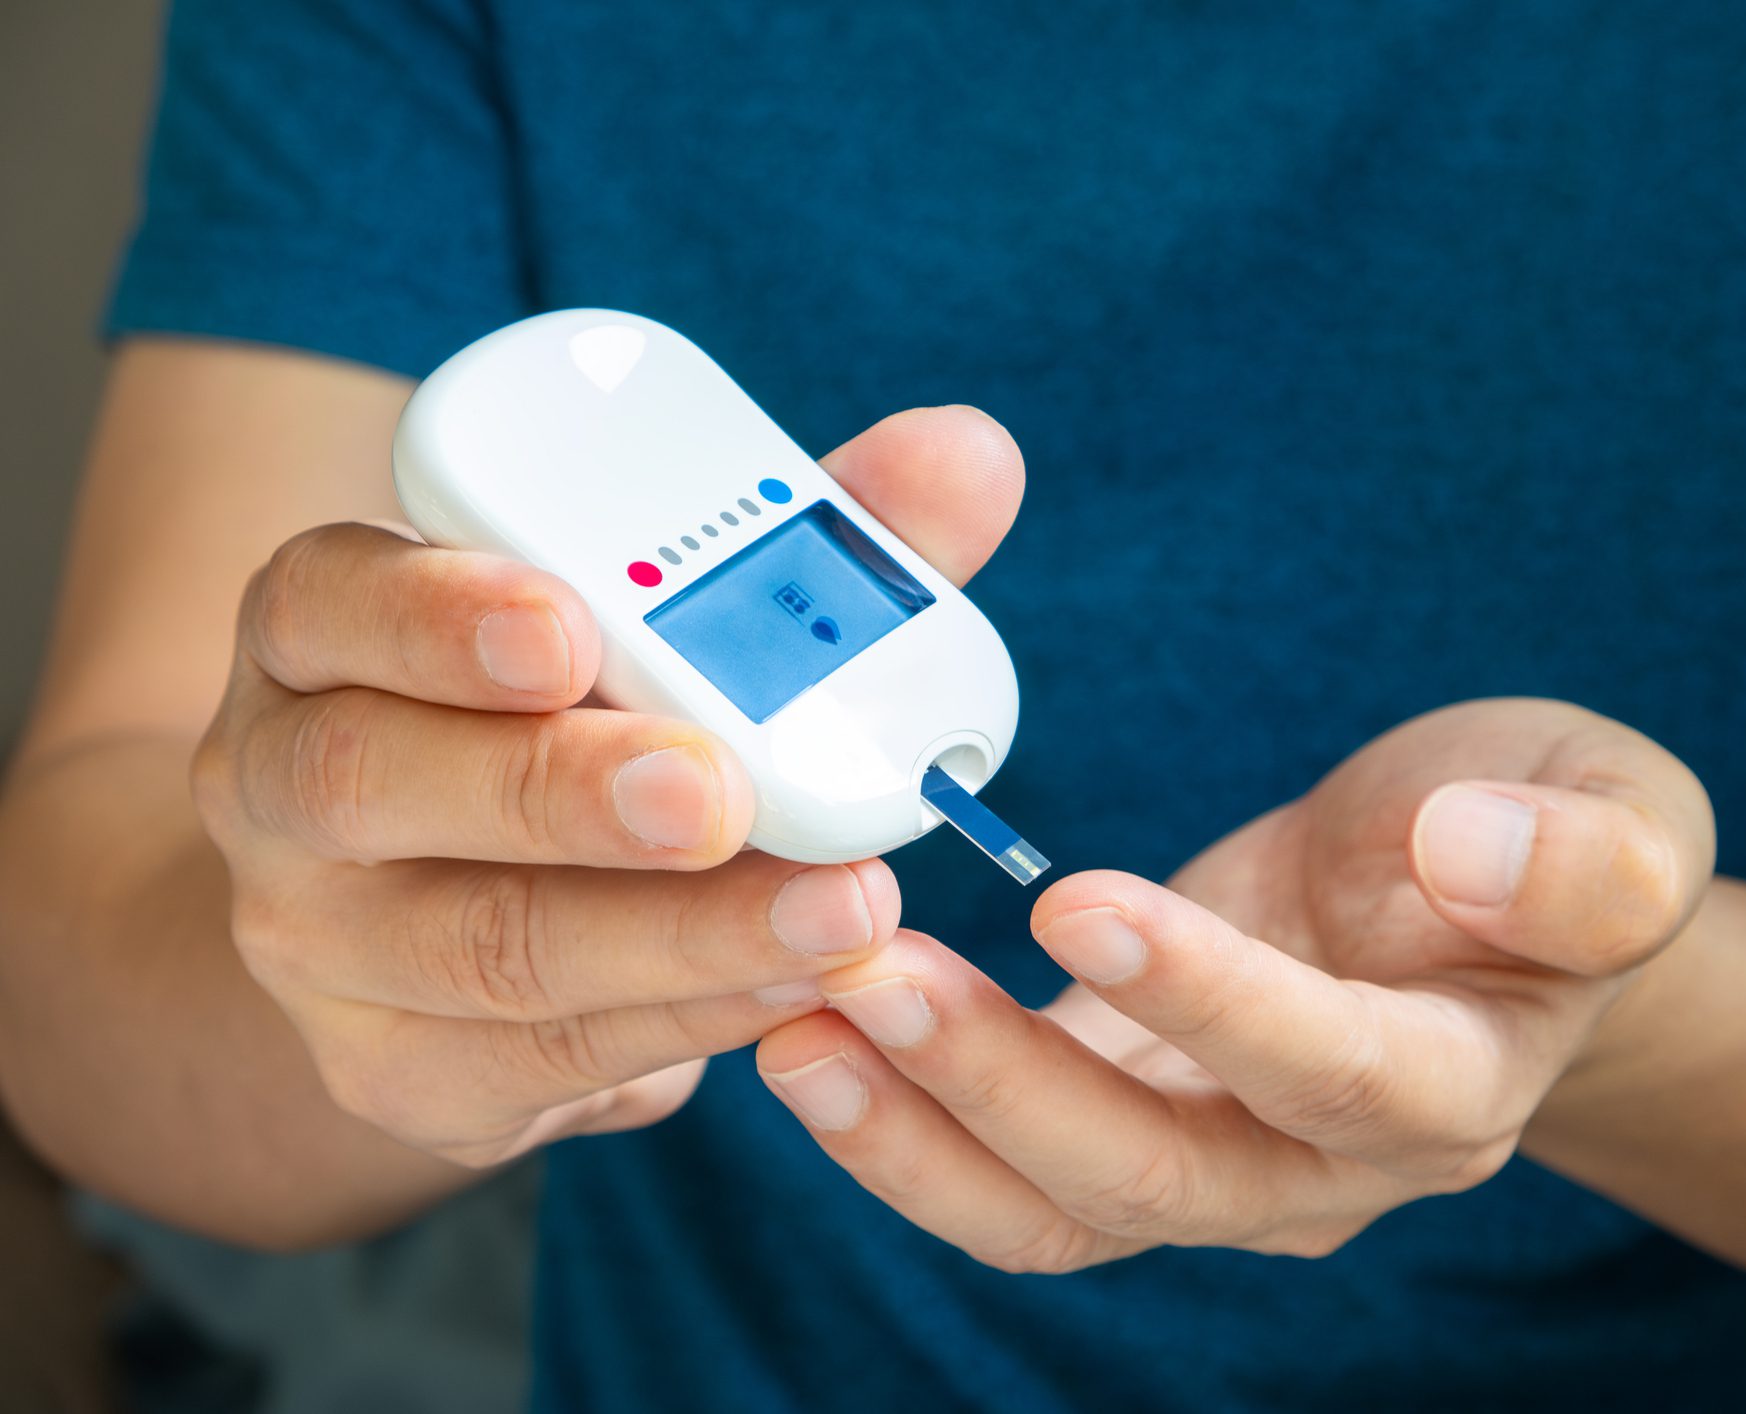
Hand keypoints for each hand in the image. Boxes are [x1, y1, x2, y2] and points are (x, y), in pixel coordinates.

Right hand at [191, 406, 1022, 1166]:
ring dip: (678, 935)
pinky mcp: (399, 1069)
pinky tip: (799, 986)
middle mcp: (285, 782)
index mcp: (327, 629)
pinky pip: (546, 1054)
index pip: (333, 598)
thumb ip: (803, 544)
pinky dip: (690, 1022)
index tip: (569, 625)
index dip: (438, 612)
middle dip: (564, 789)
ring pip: (482, 944)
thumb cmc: (576, 715)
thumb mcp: (651, 617)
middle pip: (379, 782)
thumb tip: (971, 457)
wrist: (441, 913)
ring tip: (841, 912)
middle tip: (721, 793)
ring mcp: (322, 941)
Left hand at [755, 699, 1713, 1268]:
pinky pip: (1007, 1163)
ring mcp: (1221, 1162)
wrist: (1481, 892)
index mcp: (1456, 1085)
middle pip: (1156, 1178)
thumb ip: (1590, 851)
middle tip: (871, 974)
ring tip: (797, 1026)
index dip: (1213, 1002)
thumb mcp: (1620, 805)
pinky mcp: (1131, 1116)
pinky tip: (812, 1024)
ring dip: (918, 1131)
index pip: (1332, 1073)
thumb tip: (1477, 848)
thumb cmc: (1551, 831)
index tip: (1082, 897)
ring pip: (1056, 1204)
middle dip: (1005, 1088)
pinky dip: (907, 1114)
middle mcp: (1329, 1164)